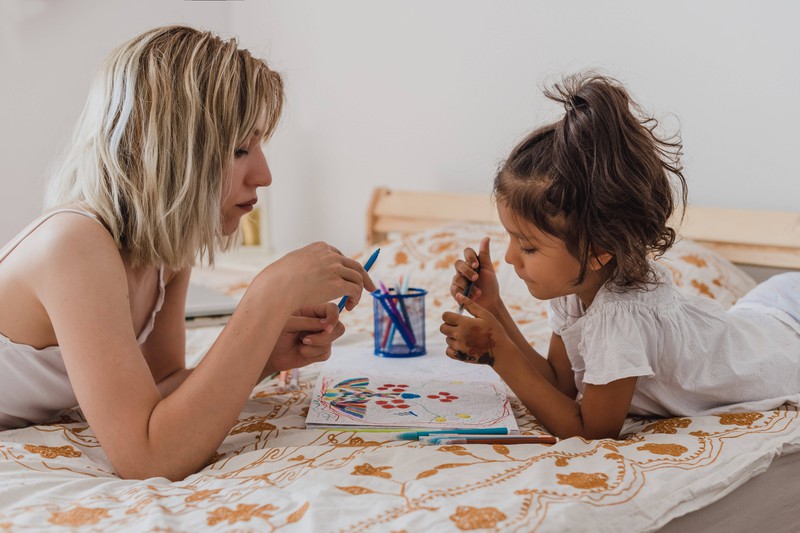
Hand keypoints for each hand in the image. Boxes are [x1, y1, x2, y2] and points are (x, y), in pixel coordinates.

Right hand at [261, 242, 376, 310]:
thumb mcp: (290, 265)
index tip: (350, 277)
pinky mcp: (338, 283)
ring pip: (357, 278)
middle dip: (364, 277)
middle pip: (354, 265)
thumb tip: (301, 273)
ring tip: (351, 304)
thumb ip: (301, 266)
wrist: (277, 287)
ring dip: (358, 292)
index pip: (339, 256)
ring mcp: (335, 268)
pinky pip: (355, 290)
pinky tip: (349, 307)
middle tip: (370, 288)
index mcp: (319, 248)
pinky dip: (356, 298)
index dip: (346, 269)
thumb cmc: (276, 280)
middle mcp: (330, 255)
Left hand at [264, 302, 344, 373]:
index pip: (332, 309)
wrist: (269, 354)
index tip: (326, 327)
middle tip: (306, 340)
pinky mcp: (319, 352)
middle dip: (325, 337)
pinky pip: (325, 354)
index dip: (334, 317)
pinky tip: (300, 351)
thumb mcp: (288, 324)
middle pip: (338, 328)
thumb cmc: (274, 334)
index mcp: (312, 310)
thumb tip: (325, 325)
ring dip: (313, 347)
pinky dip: (312, 355)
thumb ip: (306, 322)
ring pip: (330, 343)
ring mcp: (321, 338)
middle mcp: (319, 323)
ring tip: (299, 344)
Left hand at [440, 293, 510, 366]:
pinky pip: (448, 351)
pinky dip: (452, 348)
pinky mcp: (460, 356)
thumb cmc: (495, 330)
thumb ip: (470, 305)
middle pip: (443, 328)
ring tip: (466, 336)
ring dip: (453, 337)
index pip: (445, 316)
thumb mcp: (485, 315)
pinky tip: (461, 345)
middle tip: (460, 326)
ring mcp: (459, 347)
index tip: (456, 317)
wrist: (501, 352)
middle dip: (449, 325)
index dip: (449, 315)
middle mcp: (459, 335)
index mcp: (465, 323)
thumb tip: (458, 295)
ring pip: (447, 339)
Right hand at [450, 236, 500, 311]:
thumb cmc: (490, 285)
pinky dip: (462, 293)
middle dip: (467, 271)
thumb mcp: (488, 269)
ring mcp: (458, 280)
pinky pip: (453, 289)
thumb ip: (485, 254)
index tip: (477, 265)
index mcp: (472, 261)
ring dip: (467, 285)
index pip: (467, 252)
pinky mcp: (455, 291)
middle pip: (458, 263)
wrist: (490, 303)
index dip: (470, 257)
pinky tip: (470, 297)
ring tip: (478, 293)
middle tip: (476, 278)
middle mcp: (463, 269)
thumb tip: (486, 237)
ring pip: (456, 278)